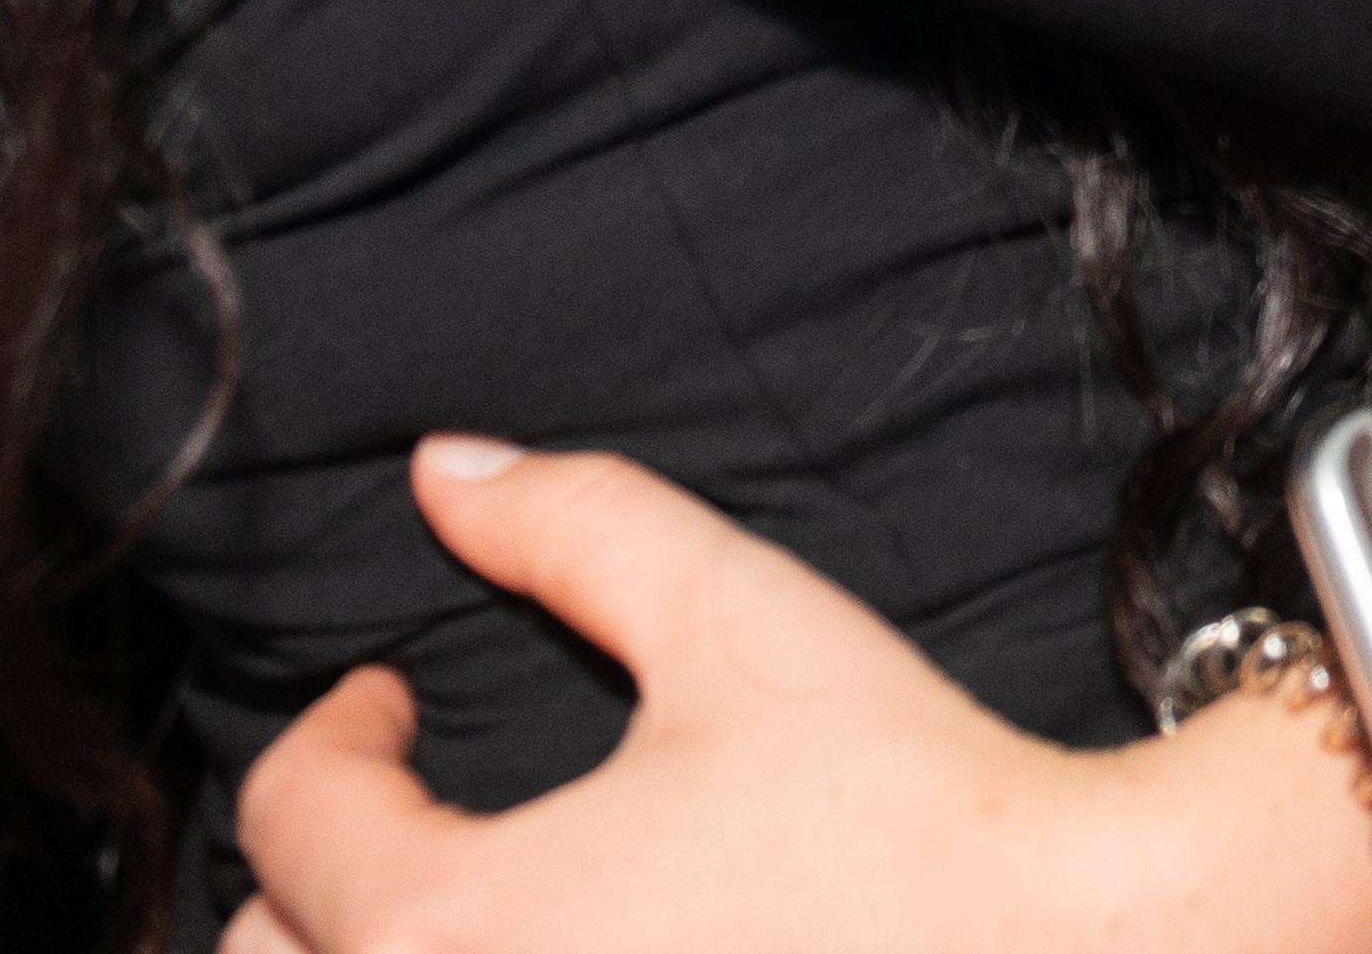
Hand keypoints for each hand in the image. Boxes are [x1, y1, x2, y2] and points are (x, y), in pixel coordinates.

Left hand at [217, 437, 1371, 953]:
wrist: (1081, 946)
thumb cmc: (910, 800)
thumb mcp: (740, 620)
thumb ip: (576, 522)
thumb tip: (444, 466)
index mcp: (455, 917)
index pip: (290, 824)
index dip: (332, 734)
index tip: (391, 703)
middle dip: (315, 883)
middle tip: (395, 823)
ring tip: (447, 914)